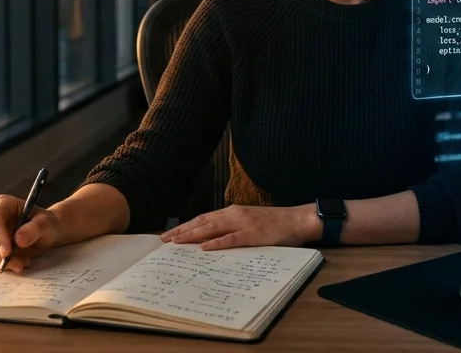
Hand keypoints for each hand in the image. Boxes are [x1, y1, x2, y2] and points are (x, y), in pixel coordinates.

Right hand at [0, 194, 68, 273]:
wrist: (45, 232)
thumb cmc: (45, 223)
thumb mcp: (45, 223)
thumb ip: (33, 229)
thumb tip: (19, 240)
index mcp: (3, 204)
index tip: (6, 253)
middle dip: (2, 255)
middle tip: (21, 264)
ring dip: (3, 262)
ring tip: (23, 263)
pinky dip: (2, 266)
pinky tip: (17, 263)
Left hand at [159, 204, 320, 250]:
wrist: (297, 219)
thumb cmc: (274, 224)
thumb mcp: (249, 223)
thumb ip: (232, 228)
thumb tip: (211, 240)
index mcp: (233, 212)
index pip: (204, 219)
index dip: (186, 226)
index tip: (170, 234)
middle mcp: (234, 214)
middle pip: (202, 222)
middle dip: (182, 231)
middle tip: (164, 240)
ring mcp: (243, 223)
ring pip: (212, 229)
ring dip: (193, 235)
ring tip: (176, 242)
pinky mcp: (253, 234)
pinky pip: (232, 239)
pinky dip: (217, 243)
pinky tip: (204, 248)